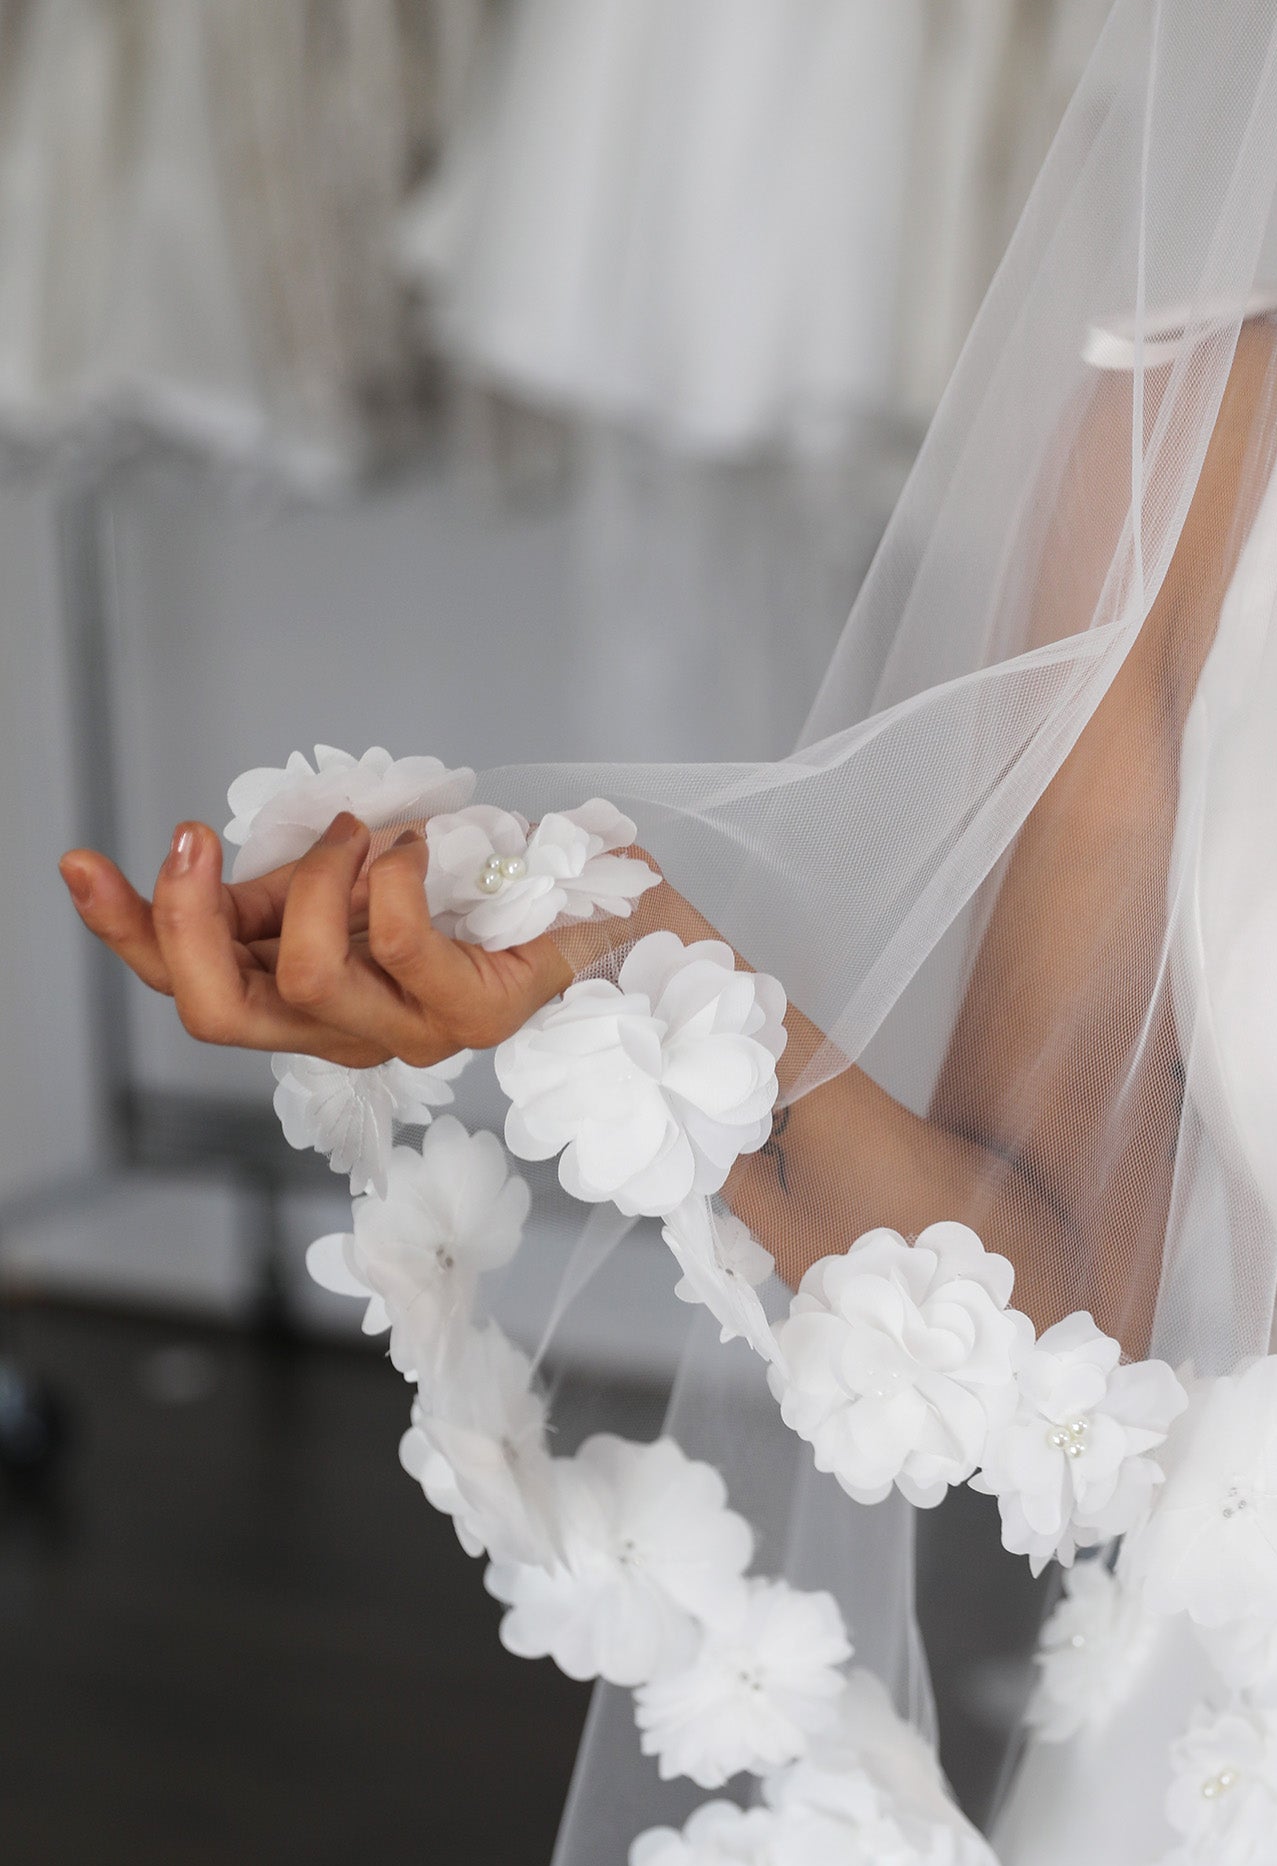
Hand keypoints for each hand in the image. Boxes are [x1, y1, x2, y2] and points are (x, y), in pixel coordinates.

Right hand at [58, 813, 587, 1070]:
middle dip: (184, 920)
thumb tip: (210, 867)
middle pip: (220, 1011)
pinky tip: (414, 846)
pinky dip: (392, 879)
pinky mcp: (479, 1013)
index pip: (188, 987)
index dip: (126, 933)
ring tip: (357, 832)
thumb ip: (279, 887)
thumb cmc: (484, 887)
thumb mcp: (353, 877)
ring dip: (312, 881)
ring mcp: (414, 1033)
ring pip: (305, 981)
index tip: (81, 862)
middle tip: (192, 838)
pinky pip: (401, 946)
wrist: (607, 911)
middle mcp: (351, 1033)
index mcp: (306, 999)